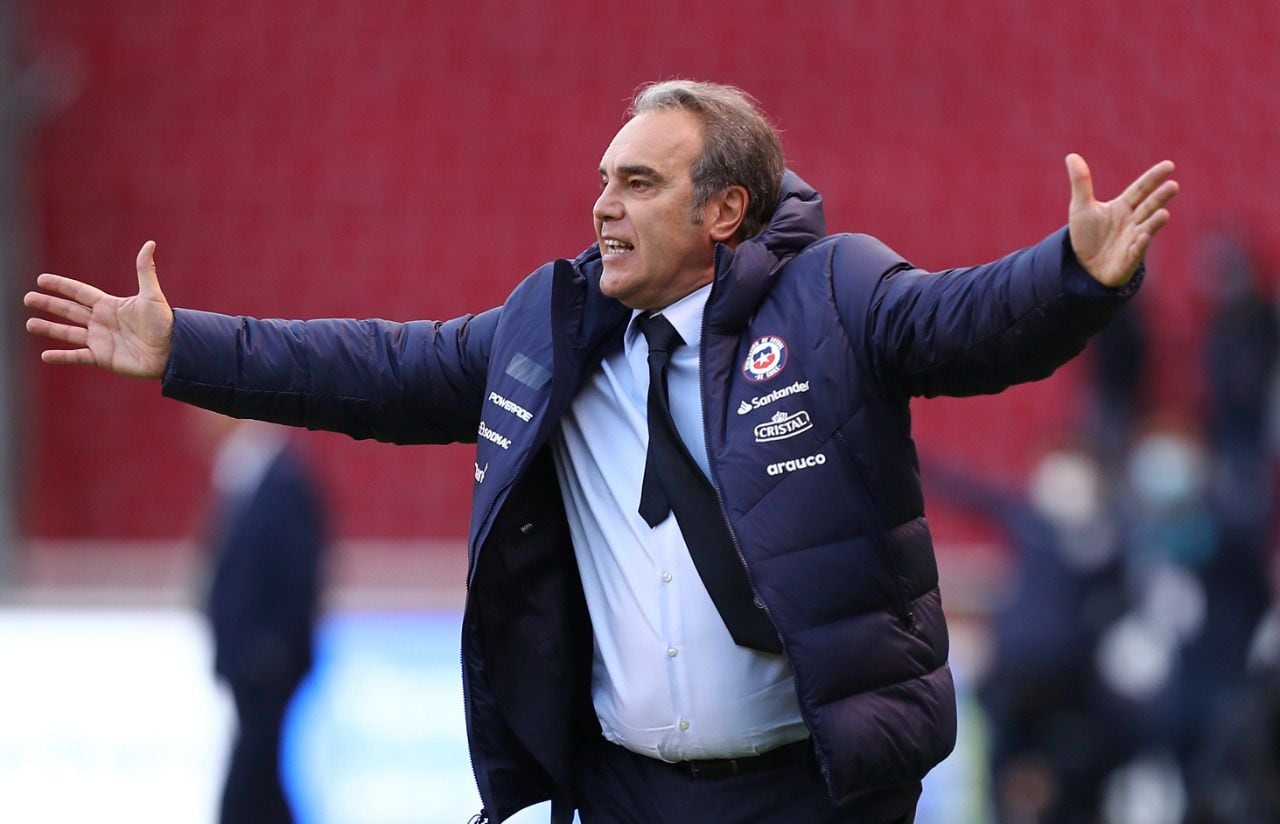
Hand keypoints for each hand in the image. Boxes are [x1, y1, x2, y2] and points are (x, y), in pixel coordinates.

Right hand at [24, 241, 173, 378]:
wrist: (173, 351)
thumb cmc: (165, 323)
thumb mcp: (152, 295)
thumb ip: (145, 270)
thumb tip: (150, 243)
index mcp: (110, 305)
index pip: (80, 293)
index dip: (61, 286)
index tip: (42, 280)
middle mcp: (102, 322)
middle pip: (69, 311)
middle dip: (49, 304)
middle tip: (27, 298)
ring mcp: (100, 340)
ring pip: (68, 333)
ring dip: (49, 329)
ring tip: (29, 324)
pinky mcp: (103, 358)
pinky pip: (77, 357)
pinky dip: (61, 356)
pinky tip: (45, 356)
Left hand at [1066, 153, 1178, 286]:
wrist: (1083, 266)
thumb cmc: (1087, 235)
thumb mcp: (1081, 207)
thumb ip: (1081, 183)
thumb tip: (1071, 156)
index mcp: (1123, 207)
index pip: (1141, 189)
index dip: (1153, 178)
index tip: (1169, 165)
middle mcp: (1133, 221)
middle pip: (1149, 206)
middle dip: (1160, 197)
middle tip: (1173, 185)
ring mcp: (1133, 240)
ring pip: (1147, 228)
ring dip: (1155, 222)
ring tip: (1164, 213)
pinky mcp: (1128, 259)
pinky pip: (1135, 251)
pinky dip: (1139, 245)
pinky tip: (1143, 237)